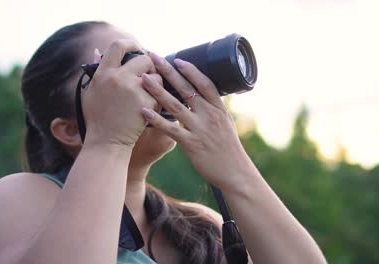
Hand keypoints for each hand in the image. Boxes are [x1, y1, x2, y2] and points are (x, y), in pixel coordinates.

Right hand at [81, 40, 159, 149]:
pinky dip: (158, 99)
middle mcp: (118, 78)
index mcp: (103, 73)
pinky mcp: (146, 102)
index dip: (131, 44)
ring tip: (149, 94)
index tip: (138, 49)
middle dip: (150, 66)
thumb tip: (97, 51)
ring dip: (157, 83)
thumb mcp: (90, 93)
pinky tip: (151, 107)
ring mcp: (133, 90)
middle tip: (150, 76)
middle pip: (144, 59)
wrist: (107, 142)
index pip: (118, 46)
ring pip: (156, 76)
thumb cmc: (98, 119)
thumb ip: (96, 71)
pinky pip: (160, 93)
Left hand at [140, 53, 255, 189]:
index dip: (190, 70)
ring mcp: (200, 129)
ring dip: (158, 91)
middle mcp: (209, 115)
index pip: (204, 83)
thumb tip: (202, 96)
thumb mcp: (226, 124)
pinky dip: (156, 119)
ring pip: (175, 106)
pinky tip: (144, 111)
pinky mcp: (191, 144)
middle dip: (169, 72)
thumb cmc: (229, 149)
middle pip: (187, 89)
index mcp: (219, 109)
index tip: (177, 59)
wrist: (235, 172)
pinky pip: (170, 129)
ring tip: (143, 79)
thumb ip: (213, 109)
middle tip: (154, 57)